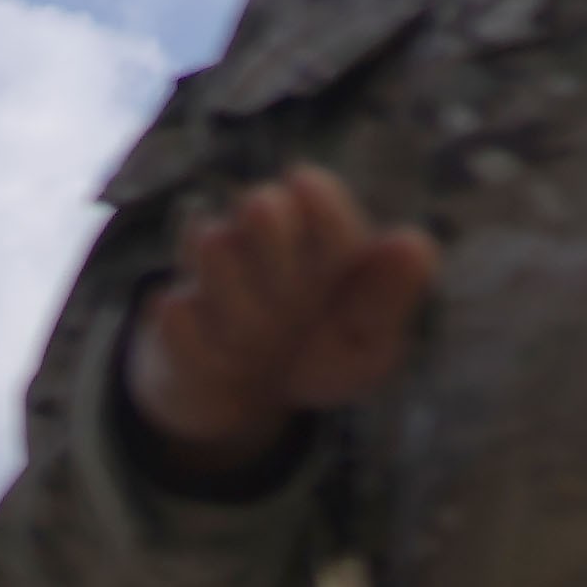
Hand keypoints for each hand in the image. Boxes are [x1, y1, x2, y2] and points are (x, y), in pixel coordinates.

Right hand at [124, 169, 436, 486]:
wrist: (244, 394)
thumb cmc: (317, 351)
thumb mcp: (365, 339)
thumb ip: (387, 297)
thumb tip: (416, 243)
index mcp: (312, 240)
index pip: (316, 198)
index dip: (322, 203)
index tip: (311, 193)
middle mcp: (257, 242)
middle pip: (264, 207)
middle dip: (280, 242)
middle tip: (293, 296)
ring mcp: (208, 273)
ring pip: (214, 244)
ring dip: (244, 303)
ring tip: (259, 339)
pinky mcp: (170, 315)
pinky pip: (179, 313)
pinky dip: (206, 342)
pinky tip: (224, 360)